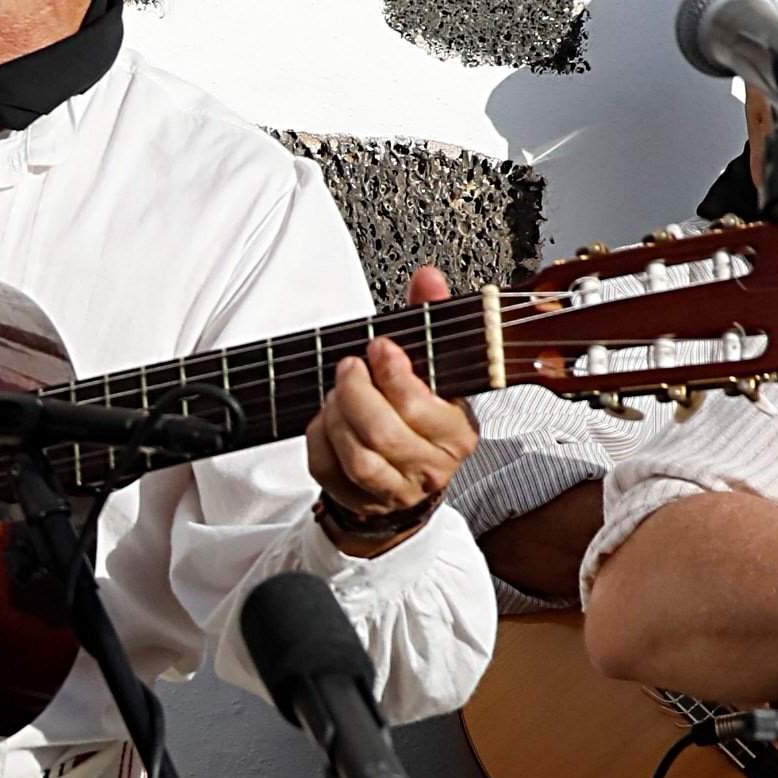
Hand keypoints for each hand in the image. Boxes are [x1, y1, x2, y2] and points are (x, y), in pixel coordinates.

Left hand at [309, 266, 475, 539]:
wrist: (407, 470)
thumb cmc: (418, 410)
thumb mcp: (430, 364)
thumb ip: (428, 319)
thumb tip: (427, 277)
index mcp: (457, 433)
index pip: (421, 408)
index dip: (393, 375)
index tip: (379, 348)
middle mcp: (431, 467)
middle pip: (384, 434)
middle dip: (357, 393)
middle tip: (348, 368)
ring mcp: (395, 489)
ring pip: (358, 458)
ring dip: (338, 416)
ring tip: (337, 392)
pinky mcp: (359, 500)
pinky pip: (330, 470)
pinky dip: (320, 439)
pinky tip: (325, 417)